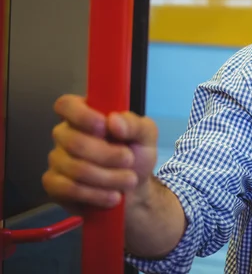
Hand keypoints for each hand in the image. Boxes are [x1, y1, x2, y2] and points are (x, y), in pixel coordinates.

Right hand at [42, 94, 157, 211]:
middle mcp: (66, 134)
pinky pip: (67, 188)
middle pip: (73, 141)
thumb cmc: (137, 155)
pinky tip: (113, 196)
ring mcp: (57, 159)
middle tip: (129, 160)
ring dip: (108, 177)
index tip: (103, 126)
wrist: (135, 190)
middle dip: (107, 155)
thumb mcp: (146, 136)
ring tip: (129, 181)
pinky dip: (95, 194)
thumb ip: (135, 124)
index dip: (81, 115)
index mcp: (85, 114)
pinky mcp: (54, 184)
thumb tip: (114, 120)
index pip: (66, 105)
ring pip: (74, 168)